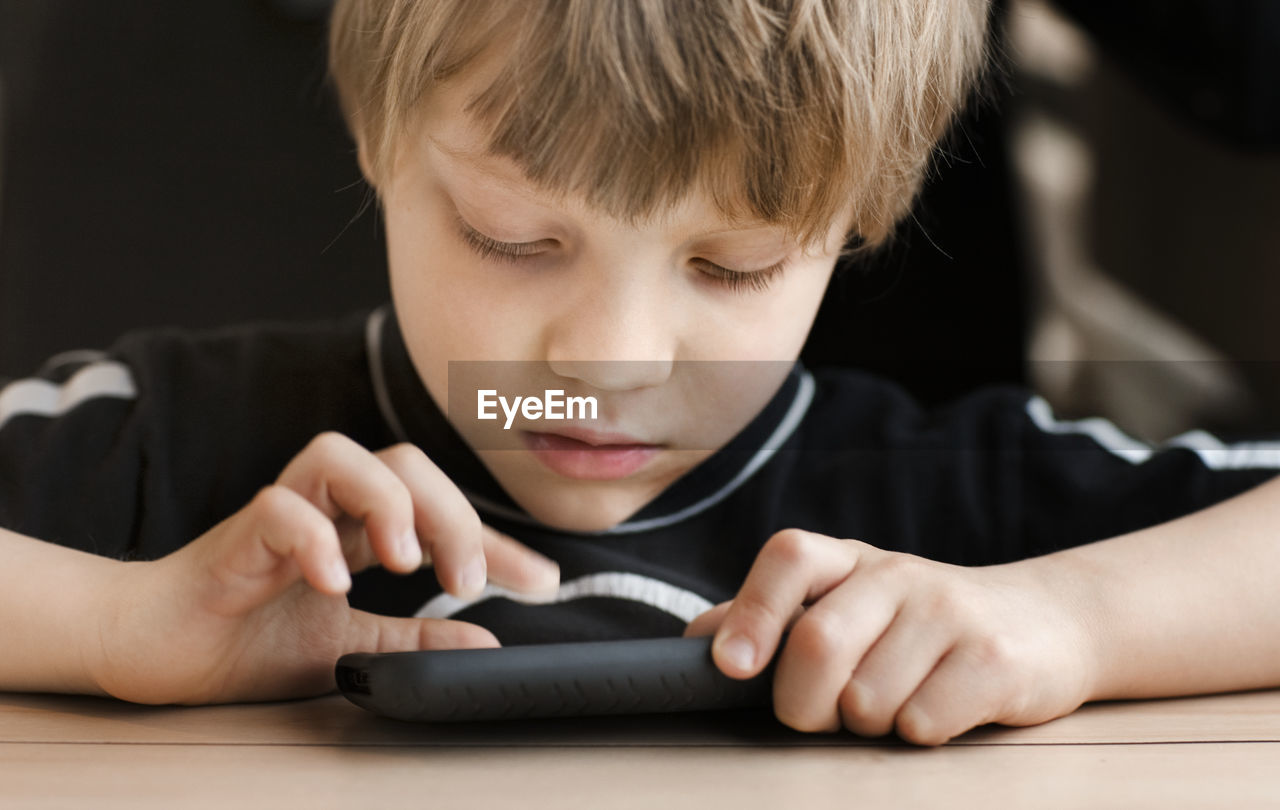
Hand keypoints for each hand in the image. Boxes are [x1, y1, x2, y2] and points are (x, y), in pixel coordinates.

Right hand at [90, 432, 558, 704]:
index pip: (441, 510)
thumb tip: (484, 641)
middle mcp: (325, 507)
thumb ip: (412, 640)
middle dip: (451, 514)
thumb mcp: (351, 648)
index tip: (540, 583)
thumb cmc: (245, 638)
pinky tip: (334, 585)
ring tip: (405, 563)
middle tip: (467, 579)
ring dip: (387, 503)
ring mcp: (280, 514)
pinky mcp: (236, 537)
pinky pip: (277, 509)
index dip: (497, 542)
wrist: (155, 649)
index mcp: (357, 529)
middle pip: (403, 462)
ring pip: (340, 455)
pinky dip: (312, 540)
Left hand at [685, 529, 1096, 744]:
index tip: (732, 667)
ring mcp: (948, 611)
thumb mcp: (846, 605)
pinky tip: (939, 709)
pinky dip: (917, 734)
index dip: (753, 613)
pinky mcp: (994, 659)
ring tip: (896, 702)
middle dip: (803, 704)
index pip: (788, 559)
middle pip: (817, 644)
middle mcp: (895, 573)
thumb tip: (698, 642)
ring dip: (868, 725)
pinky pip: (922, 723)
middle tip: (821, 716)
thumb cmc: (916, 626)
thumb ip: (772, 620)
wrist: (1043, 625)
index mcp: (846, 559)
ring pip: (867, 700)